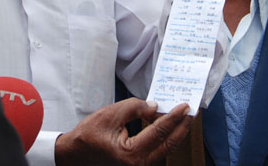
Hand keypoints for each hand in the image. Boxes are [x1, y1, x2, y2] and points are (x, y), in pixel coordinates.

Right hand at [54, 98, 191, 165]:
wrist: (76, 153)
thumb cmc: (90, 134)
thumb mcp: (111, 114)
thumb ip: (135, 108)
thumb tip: (155, 107)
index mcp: (131, 154)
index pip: (159, 131)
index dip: (173, 117)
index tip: (185, 106)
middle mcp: (138, 165)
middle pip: (168, 145)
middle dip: (181, 128)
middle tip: (192, 112)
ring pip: (164, 149)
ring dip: (174, 133)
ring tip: (183, 117)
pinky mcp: (136, 164)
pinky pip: (156, 150)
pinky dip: (163, 137)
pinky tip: (166, 125)